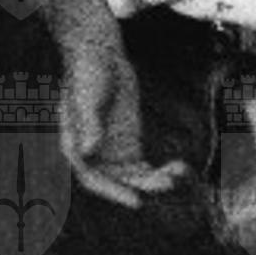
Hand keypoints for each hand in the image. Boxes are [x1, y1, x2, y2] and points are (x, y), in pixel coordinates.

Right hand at [61, 36, 186, 207]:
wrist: (100, 54)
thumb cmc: (86, 73)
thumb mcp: (87, 98)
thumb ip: (89, 125)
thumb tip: (89, 151)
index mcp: (75, 148)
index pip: (92, 179)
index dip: (113, 192)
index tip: (136, 200)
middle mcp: (93, 156)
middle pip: (118, 182)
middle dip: (142, 186)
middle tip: (167, 183)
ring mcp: (112, 152)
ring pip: (134, 178)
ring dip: (155, 180)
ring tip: (179, 173)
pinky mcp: (130, 144)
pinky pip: (145, 167)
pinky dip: (161, 171)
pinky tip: (179, 167)